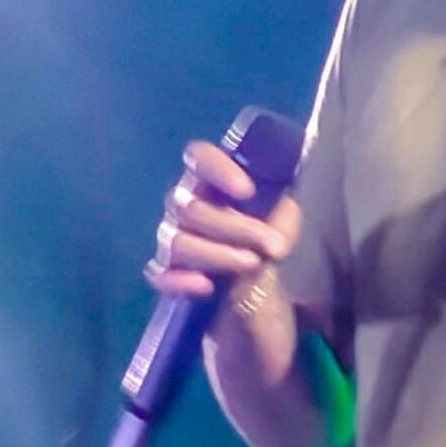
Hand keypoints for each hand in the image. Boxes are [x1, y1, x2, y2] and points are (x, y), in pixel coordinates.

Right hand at [145, 139, 300, 299]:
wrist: (261, 289)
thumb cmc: (266, 242)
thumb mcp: (284, 224)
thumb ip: (282, 214)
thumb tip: (278, 227)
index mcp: (211, 181)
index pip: (199, 157)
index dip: (218, 170)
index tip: (248, 191)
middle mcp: (184, 204)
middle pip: (191, 207)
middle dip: (236, 227)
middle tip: (274, 247)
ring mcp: (172, 239)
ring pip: (178, 241)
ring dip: (217, 254)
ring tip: (253, 264)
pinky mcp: (167, 274)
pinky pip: (161, 275)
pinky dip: (182, 280)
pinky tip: (206, 287)